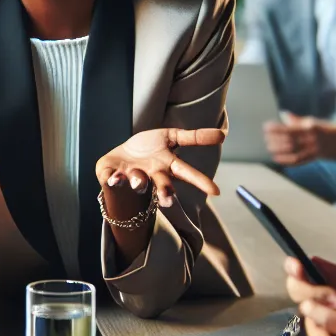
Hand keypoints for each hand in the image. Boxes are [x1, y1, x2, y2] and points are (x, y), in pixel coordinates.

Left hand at [95, 127, 224, 208]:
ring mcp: (131, 176)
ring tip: (139, 182)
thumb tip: (224, 135)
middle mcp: (151, 175)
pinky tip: (115, 179)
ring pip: (138, 183)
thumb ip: (195, 137)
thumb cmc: (148, 149)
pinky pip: (112, 179)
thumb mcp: (172, 137)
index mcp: (167, 166)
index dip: (201, 182)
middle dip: (165, 191)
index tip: (216, 192)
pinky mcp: (111, 175)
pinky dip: (113, 181)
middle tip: (168, 200)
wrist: (120, 157)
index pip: (187, 173)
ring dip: (139, 183)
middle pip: (162, 184)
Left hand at [264, 114, 335, 165]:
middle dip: (276, 140)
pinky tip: (277, 158)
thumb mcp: (312, 121)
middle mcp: (312, 139)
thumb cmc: (325, 129)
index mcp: (311, 127)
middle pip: (290, 141)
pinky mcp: (314, 157)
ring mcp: (314, 150)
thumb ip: (297, 120)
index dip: (276, 129)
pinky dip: (287, 161)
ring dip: (279, 151)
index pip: (290, 128)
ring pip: (293, 152)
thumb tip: (283, 114)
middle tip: (266, 138)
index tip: (266, 127)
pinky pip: (299, 161)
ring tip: (269, 148)